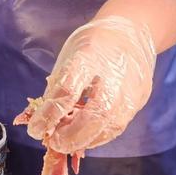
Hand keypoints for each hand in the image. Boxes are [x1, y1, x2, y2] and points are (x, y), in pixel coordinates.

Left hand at [16, 17, 156, 153]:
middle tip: (53, 142)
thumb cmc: (94, 45)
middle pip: (97, 113)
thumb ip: (58, 89)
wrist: (131, 33)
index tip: (35, 128)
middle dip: (71, 135)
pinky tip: (85, 136)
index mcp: (89, 56)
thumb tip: (43, 122)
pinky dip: (98, 136)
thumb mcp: (70, 56)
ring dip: (84, 140)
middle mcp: (115, 74)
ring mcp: (132, 89)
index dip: (50, 114)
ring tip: (67, 140)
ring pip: (110, 126)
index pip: (68, 90)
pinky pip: (118, 126)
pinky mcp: (140, 100)